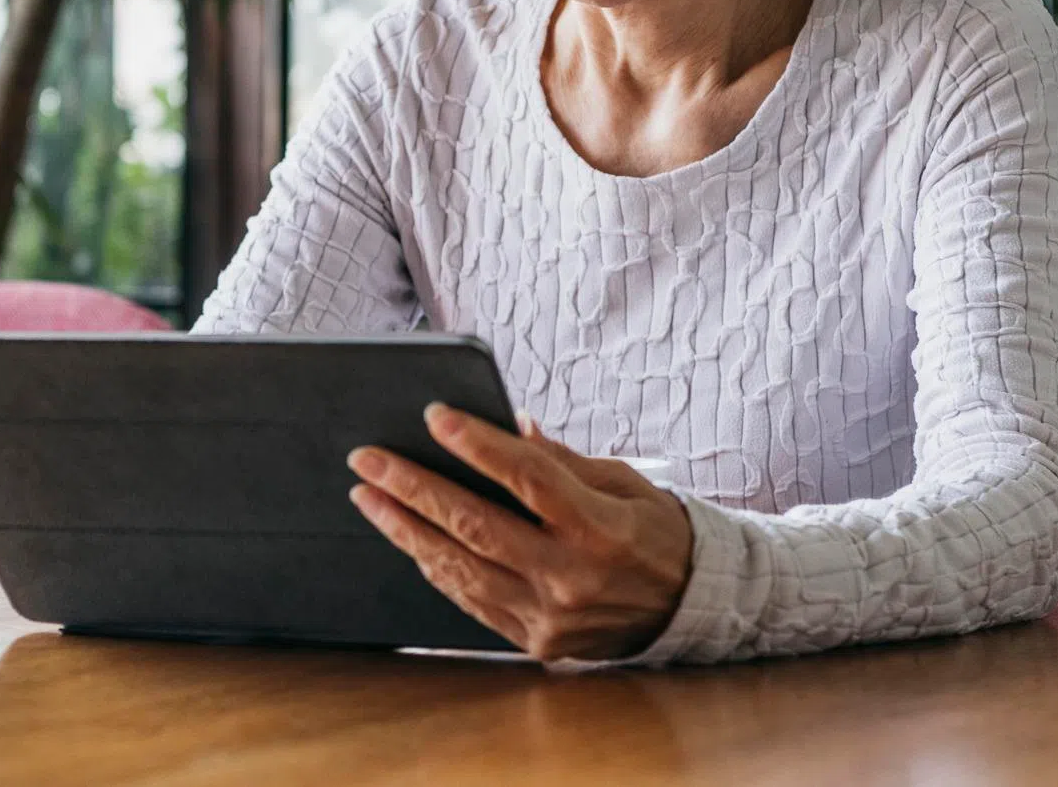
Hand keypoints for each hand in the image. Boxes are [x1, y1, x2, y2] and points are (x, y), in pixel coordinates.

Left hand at [347, 404, 692, 661]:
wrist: (689, 608)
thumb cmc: (653, 532)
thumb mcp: (622, 481)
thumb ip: (559, 459)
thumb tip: (508, 426)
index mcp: (601, 527)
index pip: (529, 479)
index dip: (478, 444)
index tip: (434, 415)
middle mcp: (573, 577)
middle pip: (477, 525)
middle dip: (413, 488)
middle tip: (368, 459)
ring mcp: (551, 616)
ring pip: (461, 569)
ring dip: (406, 530)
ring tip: (368, 496)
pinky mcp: (536, 642)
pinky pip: (471, 601)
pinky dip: (435, 566)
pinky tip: (406, 538)